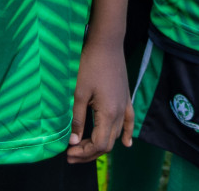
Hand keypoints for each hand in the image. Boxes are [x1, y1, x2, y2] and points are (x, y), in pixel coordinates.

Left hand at [67, 37, 131, 162]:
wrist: (106, 44)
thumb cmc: (90, 65)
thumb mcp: (79, 93)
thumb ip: (77, 119)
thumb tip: (73, 142)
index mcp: (108, 113)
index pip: (99, 145)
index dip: (84, 153)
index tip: (68, 153)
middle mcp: (120, 113)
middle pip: (108, 143)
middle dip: (89, 153)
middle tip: (71, 154)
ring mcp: (125, 105)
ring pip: (116, 134)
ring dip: (101, 144)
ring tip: (84, 147)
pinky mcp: (126, 98)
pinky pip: (129, 121)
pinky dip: (127, 133)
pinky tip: (126, 143)